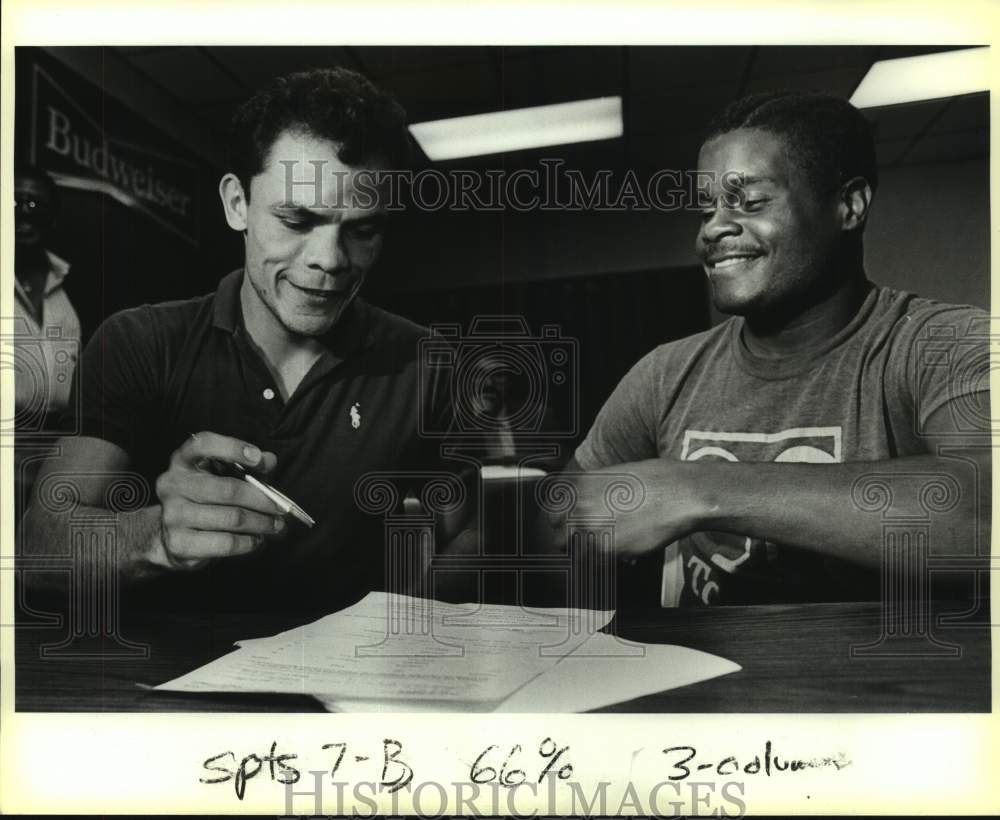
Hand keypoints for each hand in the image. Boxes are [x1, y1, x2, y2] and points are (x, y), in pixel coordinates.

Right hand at [151, 431, 285, 569]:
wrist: (173, 537)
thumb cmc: (207, 500)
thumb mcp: (224, 476)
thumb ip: (248, 465)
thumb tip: (269, 460)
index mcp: (183, 461)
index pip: (203, 444)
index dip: (232, 448)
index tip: (259, 459)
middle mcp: (173, 485)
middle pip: (228, 490)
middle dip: (262, 500)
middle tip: (281, 509)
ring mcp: (173, 515)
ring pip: (231, 518)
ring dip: (261, 523)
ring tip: (275, 526)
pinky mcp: (179, 543)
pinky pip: (226, 543)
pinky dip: (248, 542)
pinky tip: (256, 540)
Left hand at [543, 459, 701, 558]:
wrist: (678, 494)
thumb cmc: (655, 482)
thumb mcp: (614, 476)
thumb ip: (593, 493)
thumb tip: (584, 509)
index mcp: (579, 486)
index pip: (553, 512)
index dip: (563, 522)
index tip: (571, 528)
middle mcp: (578, 506)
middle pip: (559, 534)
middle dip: (571, 540)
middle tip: (589, 543)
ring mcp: (589, 528)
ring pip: (573, 553)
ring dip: (586, 555)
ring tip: (605, 552)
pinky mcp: (605, 549)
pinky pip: (594, 566)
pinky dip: (605, 566)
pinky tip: (620, 558)